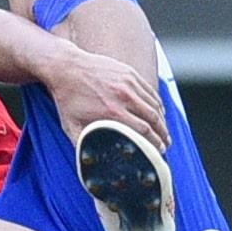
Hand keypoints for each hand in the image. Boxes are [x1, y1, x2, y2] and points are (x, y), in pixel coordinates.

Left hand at [43, 47, 167, 152]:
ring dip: (162, 120)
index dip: (154, 143)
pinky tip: (159, 112)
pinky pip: (149, 90)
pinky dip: (157, 103)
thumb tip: (87, 163)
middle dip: (163, 134)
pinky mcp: (128, 73)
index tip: (159, 152)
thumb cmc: (66, 99)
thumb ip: (82, 145)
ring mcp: (128, 82)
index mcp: (112, 112)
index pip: (143, 131)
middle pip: (153, 119)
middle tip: (166, 145)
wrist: (65, 67)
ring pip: (154, 104)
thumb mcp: (70, 126)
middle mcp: (124, 96)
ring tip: (164, 131)